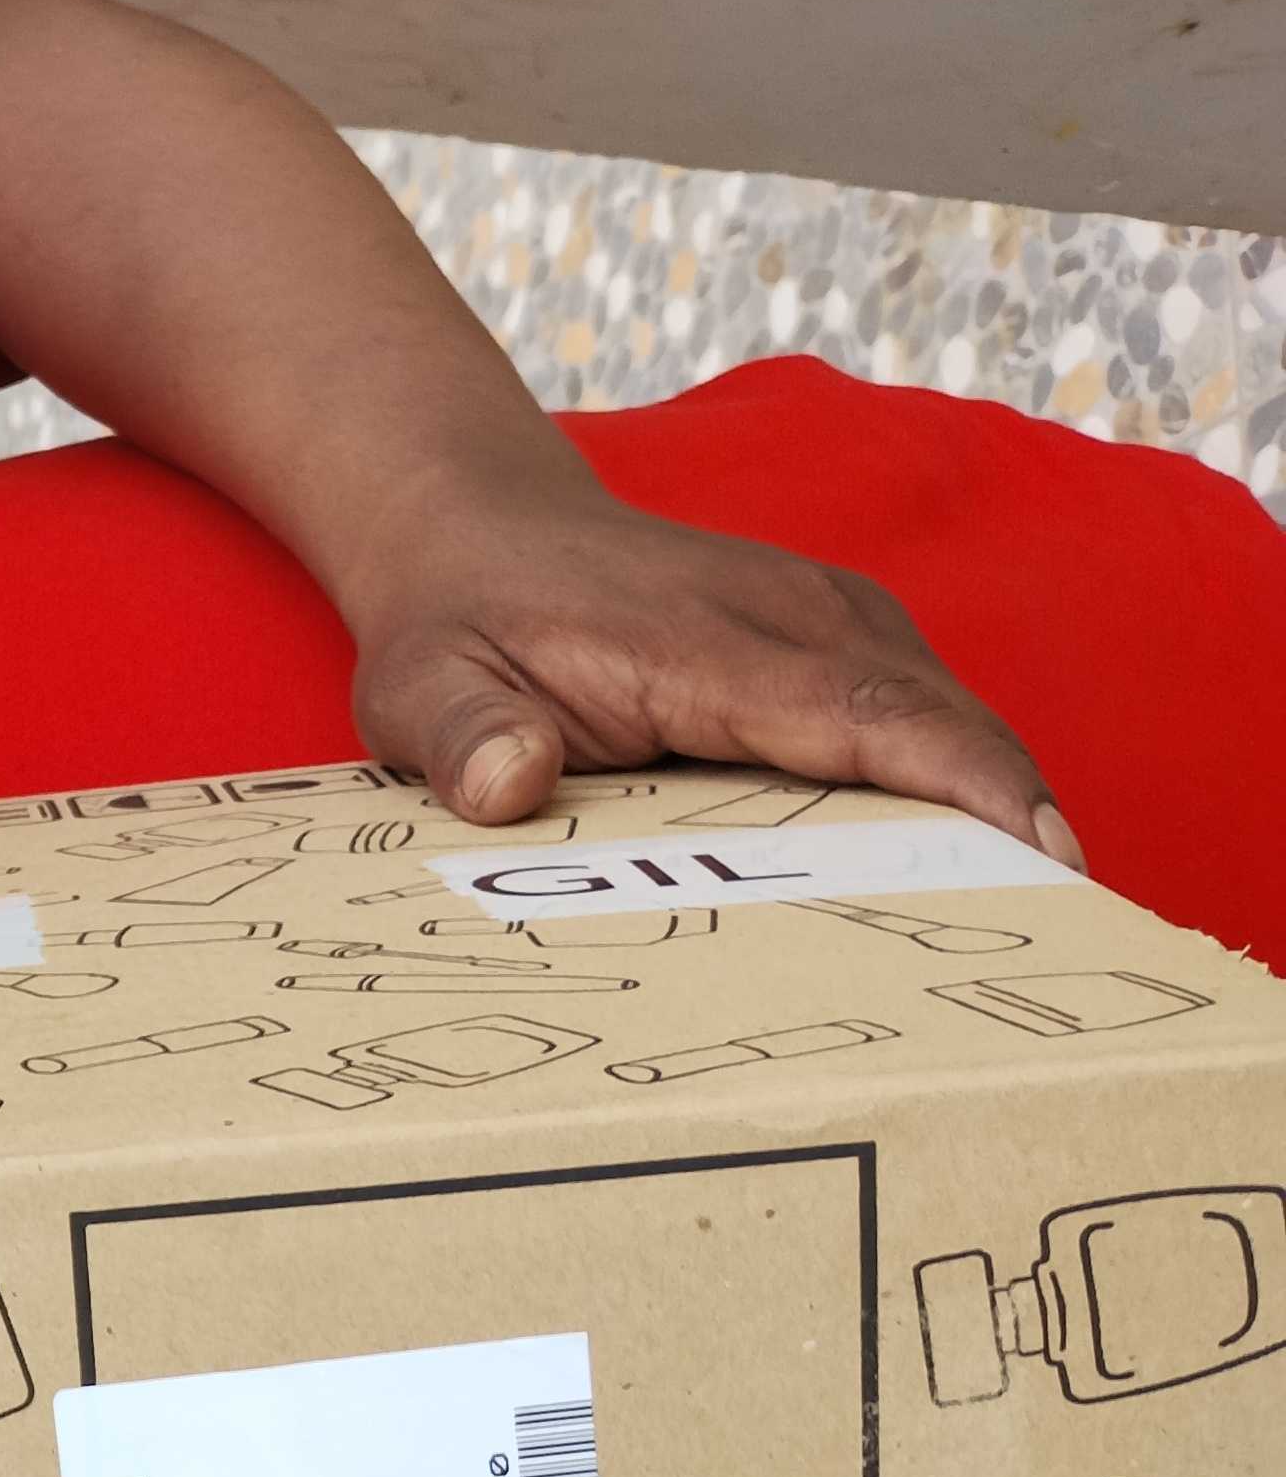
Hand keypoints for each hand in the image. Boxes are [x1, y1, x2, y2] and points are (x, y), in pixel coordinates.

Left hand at [340, 475, 1078, 866]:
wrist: (479, 532)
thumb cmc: (459, 623)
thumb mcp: (421, 686)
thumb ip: (465, 736)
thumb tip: (511, 782)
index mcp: (713, 642)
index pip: (868, 718)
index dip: (963, 790)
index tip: (1044, 859)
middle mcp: (799, 618)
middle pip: (941, 726)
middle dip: (1009, 827)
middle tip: (1055, 944)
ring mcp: (832, 620)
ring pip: (947, 722)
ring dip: (992, 812)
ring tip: (1028, 929)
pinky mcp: (841, 638)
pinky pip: (922, 718)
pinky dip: (956, 785)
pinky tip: (965, 871)